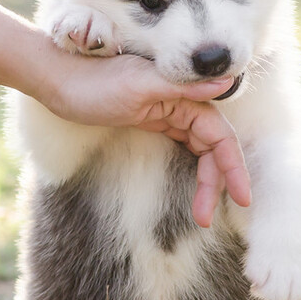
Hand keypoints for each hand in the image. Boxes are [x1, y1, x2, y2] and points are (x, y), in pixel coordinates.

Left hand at [41, 54, 249, 226]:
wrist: (59, 81)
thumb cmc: (94, 82)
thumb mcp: (139, 85)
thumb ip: (184, 85)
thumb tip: (227, 81)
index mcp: (184, 94)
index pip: (220, 136)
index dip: (233, 167)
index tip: (241, 199)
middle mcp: (183, 103)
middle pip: (214, 149)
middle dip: (216, 184)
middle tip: (206, 219)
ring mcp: (170, 114)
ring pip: (201, 152)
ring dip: (205, 183)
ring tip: (200, 216)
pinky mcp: (157, 122)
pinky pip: (186, 149)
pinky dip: (193, 170)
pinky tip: (193, 190)